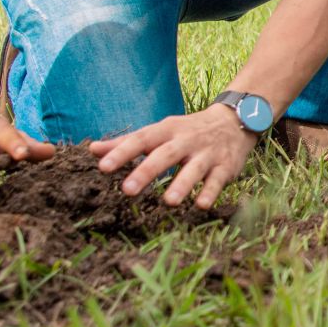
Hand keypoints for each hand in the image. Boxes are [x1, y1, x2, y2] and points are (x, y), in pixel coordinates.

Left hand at [91, 105, 258, 208]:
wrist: (234, 121)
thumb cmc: (188, 131)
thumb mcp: (160, 131)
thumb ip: (128, 142)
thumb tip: (93, 149)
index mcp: (166, 130)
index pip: (141, 140)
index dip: (122, 152)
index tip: (102, 167)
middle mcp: (186, 140)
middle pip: (165, 155)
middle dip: (146, 172)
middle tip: (127, 191)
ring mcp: (207, 153)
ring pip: (193, 169)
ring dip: (181, 185)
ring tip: (168, 202)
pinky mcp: (225, 166)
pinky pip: (217, 180)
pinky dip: (210, 192)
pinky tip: (201, 205)